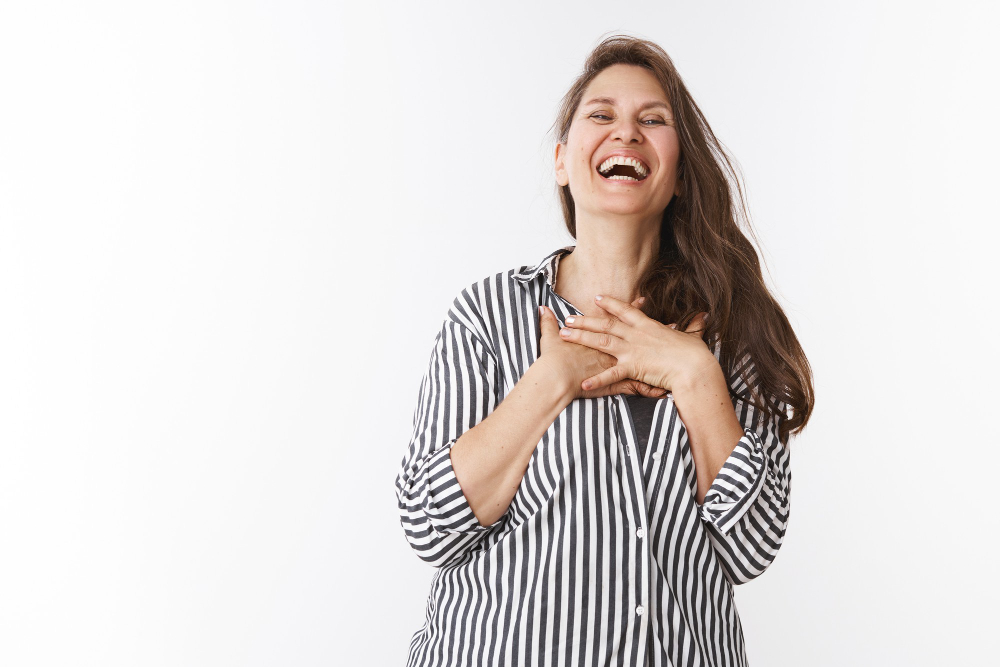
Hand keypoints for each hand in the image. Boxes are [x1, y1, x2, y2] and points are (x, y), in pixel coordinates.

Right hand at [538, 300, 667, 400]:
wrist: (555, 377)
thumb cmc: (553, 359)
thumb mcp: (549, 337)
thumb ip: (547, 324)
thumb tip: (541, 309)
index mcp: (601, 336)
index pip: (619, 318)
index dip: (632, 308)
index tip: (643, 299)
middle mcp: (613, 347)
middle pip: (639, 336)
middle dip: (656, 330)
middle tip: (672, 323)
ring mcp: (617, 364)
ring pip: (644, 361)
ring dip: (660, 359)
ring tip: (677, 357)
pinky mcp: (616, 381)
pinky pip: (637, 386)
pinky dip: (649, 389)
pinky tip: (662, 392)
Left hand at [558, 294, 713, 393]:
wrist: (695, 368)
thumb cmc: (695, 355)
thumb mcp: (693, 336)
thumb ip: (694, 327)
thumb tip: (704, 316)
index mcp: (648, 326)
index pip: (625, 311)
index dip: (610, 304)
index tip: (597, 298)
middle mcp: (636, 335)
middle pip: (605, 324)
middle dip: (585, 320)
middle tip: (568, 318)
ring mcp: (632, 350)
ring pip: (601, 341)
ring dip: (580, 337)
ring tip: (563, 334)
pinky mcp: (633, 367)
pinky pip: (610, 374)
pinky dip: (596, 379)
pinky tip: (582, 382)